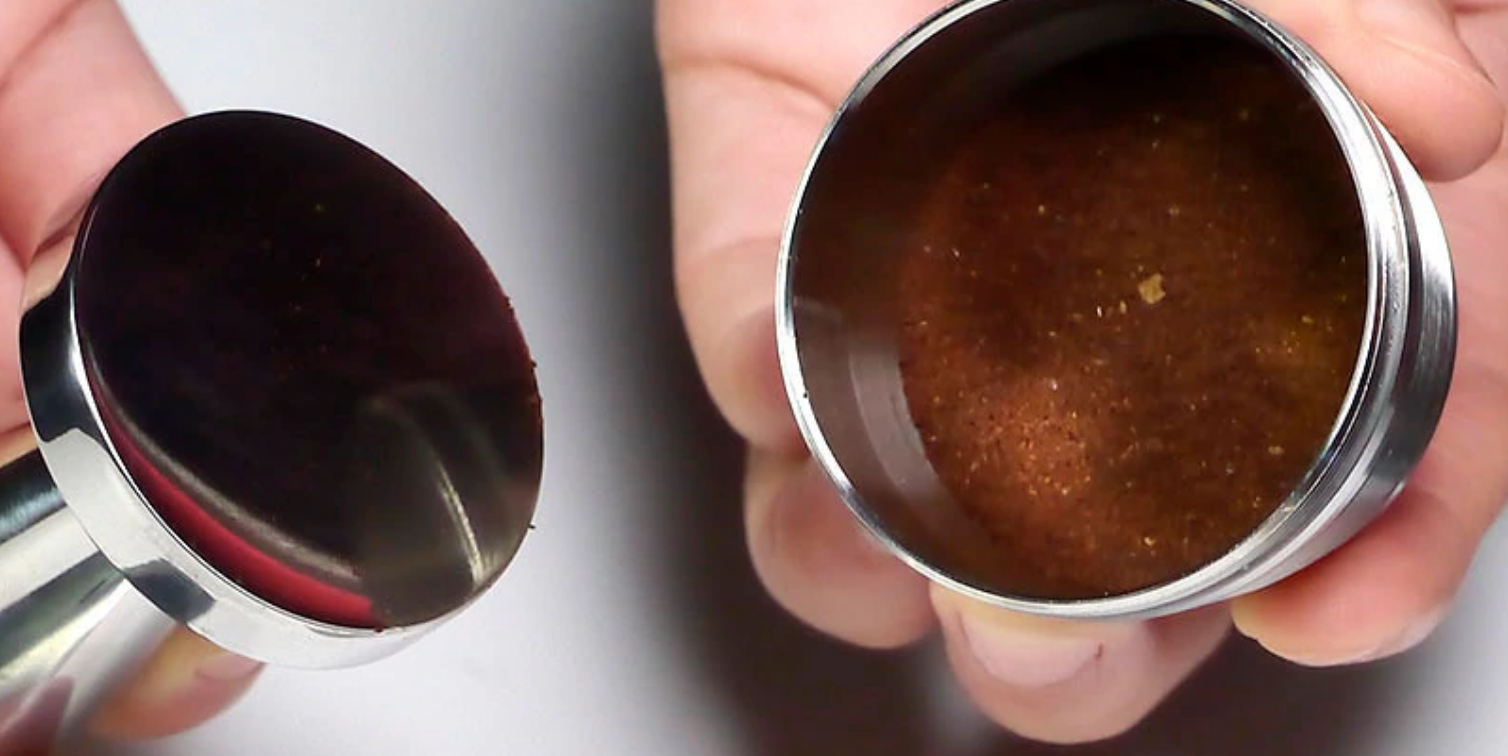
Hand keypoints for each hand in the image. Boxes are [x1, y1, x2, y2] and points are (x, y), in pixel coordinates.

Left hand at [658, 0, 1507, 742]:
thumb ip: (1391, 18)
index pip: (1327, 440)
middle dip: (1094, 634)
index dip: (1362, 549)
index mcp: (1259, 227)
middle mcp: (1081, 265)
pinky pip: (745, 309)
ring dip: (898, 569)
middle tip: (1076, 666)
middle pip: (1091, 512)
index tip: (1334, 607)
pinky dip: (769, 379)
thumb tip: (1460, 114)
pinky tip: (797, 426)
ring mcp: (908, 241)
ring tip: (920, 592)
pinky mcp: (759, 181)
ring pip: (889, 474)